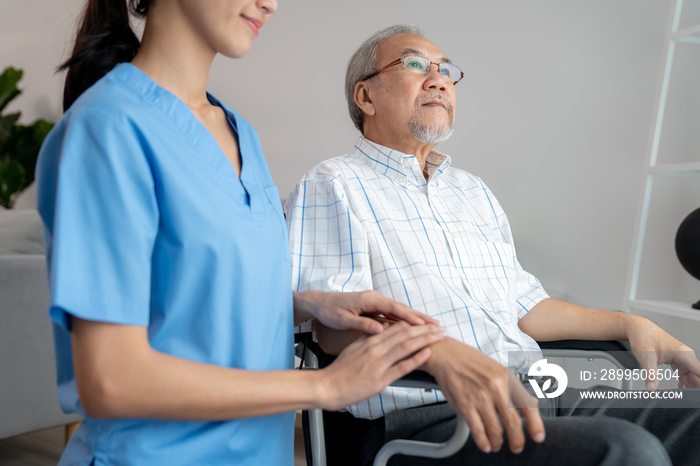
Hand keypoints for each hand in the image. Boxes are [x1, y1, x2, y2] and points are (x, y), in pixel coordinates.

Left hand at [294, 290, 438, 334]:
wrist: (320, 302)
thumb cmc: (330, 311)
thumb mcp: (343, 319)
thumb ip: (362, 324)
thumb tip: (379, 329)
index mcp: (369, 300)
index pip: (395, 309)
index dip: (411, 317)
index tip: (424, 325)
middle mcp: (375, 298)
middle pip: (402, 308)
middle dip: (420, 317)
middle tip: (437, 325)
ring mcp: (375, 302)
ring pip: (399, 311)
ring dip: (414, 318)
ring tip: (430, 326)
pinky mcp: (373, 307)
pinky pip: (392, 314)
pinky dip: (404, 319)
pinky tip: (412, 327)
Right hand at [318, 321, 445, 409]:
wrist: (327, 386)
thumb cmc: (340, 369)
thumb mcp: (354, 347)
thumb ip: (369, 337)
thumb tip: (383, 328)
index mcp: (370, 341)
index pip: (396, 327)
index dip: (414, 323)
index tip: (427, 322)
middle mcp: (375, 349)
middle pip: (405, 334)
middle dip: (425, 330)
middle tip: (440, 327)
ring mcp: (378, 363)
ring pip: (406, 347)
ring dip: (425, 340)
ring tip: (439, 336)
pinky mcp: (380, 379)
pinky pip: (401, 367)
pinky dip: (415, 359)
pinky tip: (427, 353)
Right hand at [423, 338, 544, 453]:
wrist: (448, 355)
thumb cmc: (472, 362)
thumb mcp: (498, 370)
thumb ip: (513, 388)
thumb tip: (529, 405)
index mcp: (507, 378)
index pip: (528, 405)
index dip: (536, 424)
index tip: (538, 436)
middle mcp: (496, 388)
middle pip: (513, 423)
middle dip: (517, 440)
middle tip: (517, 446)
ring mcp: (480, 397)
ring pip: (495, 430)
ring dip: (498, 442)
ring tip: (497, 444)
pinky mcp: (465, 405)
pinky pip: (477, 430)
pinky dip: (483, 442)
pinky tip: (485, 445)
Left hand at [626, 316, 699, 389]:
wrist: (638, 328)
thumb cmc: (643, 337)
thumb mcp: (646, 357)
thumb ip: (651, 374)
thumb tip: (652, 388)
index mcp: (683, 354)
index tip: (696, 392)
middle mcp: (685, 355)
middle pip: (697, 375)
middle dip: (694, 386)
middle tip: (686, 396)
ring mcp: (681, 357)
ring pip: (692, 374)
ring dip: (690, 384)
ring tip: (683, 394)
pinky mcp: (676, 358)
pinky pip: (684, 371)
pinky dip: (683, 380)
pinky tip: (680, 386)